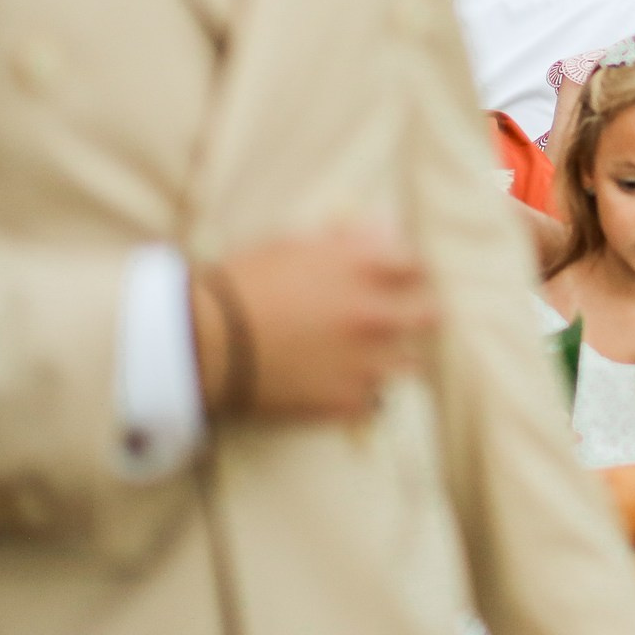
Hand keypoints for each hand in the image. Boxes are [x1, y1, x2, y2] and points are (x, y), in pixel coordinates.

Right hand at [199, 225, 437, 421]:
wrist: (203, 342)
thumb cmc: (241, 284)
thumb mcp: (294, 245)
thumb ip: (346, 241)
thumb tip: (382, 233)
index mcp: (366, 269)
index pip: (418, 267)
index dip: (407, 274)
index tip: (399, 280)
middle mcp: (376, 314)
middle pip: (431, 315)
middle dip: (419, 314)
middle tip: (404, 319)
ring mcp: (366, 361)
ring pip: (409, 364)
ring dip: (393, 359)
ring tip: (371, 359)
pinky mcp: (346, 400)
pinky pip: (374, 401)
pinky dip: (361, 394)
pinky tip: (340, 386)